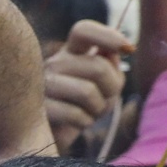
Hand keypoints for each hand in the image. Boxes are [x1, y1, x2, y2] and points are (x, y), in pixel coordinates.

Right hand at [43, 20, 128, 150]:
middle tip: (105, 99)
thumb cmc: (83, 106)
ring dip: (99, 108)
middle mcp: (54, 64)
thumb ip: (109, 64)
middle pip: (97, 66)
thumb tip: (114, 52)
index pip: (84, 31)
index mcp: (70, 52)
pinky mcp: (37, 109)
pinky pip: (75, 114)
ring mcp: (42, 85)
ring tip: (90, 112)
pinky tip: (77, 123)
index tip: (129, 50)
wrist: (51, 135)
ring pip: (87, 91)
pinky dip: (85, 122)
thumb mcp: (103, 83)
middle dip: (112, 88)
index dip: (108, 36)